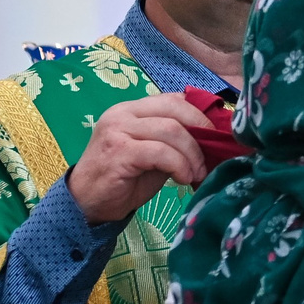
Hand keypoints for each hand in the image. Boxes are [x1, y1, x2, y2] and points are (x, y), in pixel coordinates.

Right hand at [67, 94, 212, 222]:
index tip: (215, 138)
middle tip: (210, 157)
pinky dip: (179, 165)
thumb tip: (212, 135)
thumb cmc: (124, 178)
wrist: (88, 203)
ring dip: (192, 154)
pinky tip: (183, 178)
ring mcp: (118, 130)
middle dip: (201, 132)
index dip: (200, 116)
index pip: (174, 100)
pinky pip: (161, 152)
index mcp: (132, 109)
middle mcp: (122, 113)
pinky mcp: (119, 151)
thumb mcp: (154, 153)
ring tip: (196, 173)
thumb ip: (174, 139)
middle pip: (176, 110)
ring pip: (171, 130)